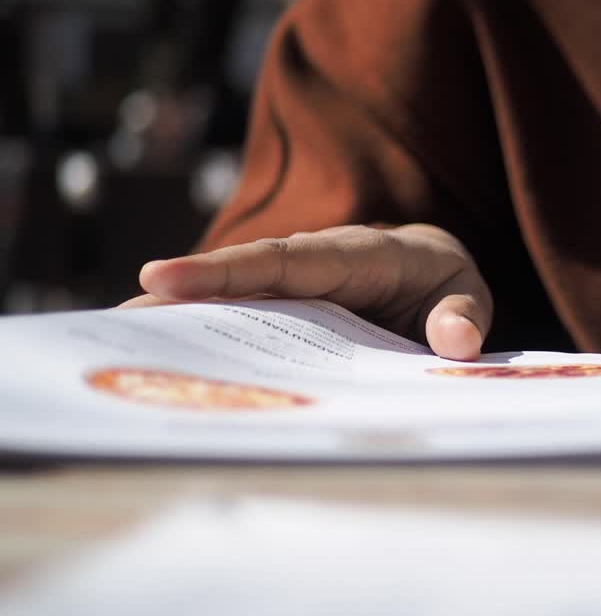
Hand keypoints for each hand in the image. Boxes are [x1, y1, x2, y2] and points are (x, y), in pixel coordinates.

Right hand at [119, 224, 492, 360]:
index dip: (228, 270)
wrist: (432, 270)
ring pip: (234, 301)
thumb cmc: (445, 283)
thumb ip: (463, 315)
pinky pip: (243, 321)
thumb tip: (458, 344)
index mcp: (359, 254)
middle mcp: (315, 263)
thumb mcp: (465, 294)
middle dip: (183, 295)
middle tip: (120, 321)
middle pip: (244, 278)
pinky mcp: (285, 310)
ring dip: (181, 318)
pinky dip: (205, 335)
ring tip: (119, 341)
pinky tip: (162, 361)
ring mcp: (295, 288)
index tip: (164, 278)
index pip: (287, 259)